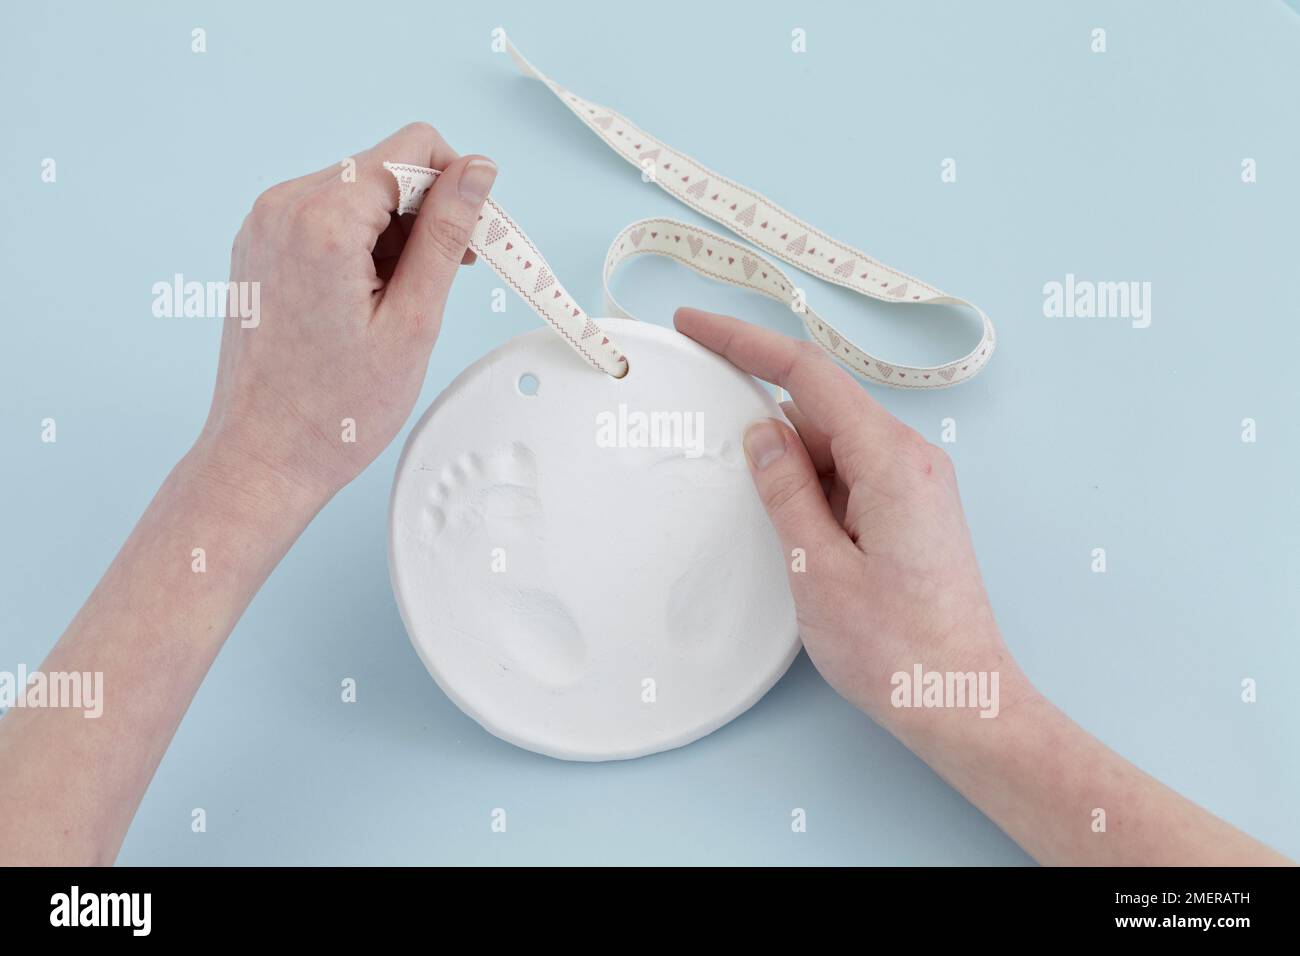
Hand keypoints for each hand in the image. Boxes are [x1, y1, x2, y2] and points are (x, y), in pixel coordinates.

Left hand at [200, 123, 496, 502]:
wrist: (263, 455)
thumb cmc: (336, 409)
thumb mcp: (414, 319)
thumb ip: (447, 234)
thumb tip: (478, 170)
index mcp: (321, 219)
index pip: (413, 150)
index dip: (457, 186)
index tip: (474, 239)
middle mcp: (282, 206)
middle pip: (384, 167)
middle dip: (427, 213)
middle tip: (447, 279)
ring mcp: (263, 224)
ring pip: (357, 191)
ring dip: (395, 232)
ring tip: (404, 300)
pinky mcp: (259, 244)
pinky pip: (326, 215)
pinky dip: (360, 243)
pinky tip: (372, 297)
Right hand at [674, 308, 1027, 736]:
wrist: (962, 703)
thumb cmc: (896, 649)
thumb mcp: (816, 567)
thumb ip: (785, 490)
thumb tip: (761, 432)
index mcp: (891, 460)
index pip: (807, 373)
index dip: (745, 340)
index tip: (694, 325)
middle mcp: (912, 458)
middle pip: (819, 410)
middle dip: (768, 435)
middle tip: (728, 474)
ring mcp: (917, 483)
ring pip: (833, 447)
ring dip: (794, 476)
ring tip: (791, 544)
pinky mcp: (913, 509)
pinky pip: (851, 475)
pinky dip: (815, 492)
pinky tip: (804, 540)